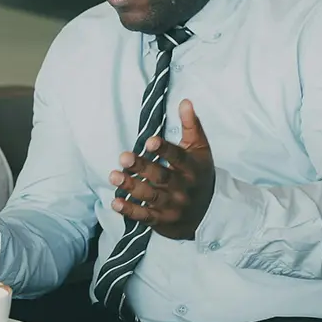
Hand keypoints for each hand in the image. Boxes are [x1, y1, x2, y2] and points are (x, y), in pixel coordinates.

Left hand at [109, 99, 215, 239]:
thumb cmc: (198, 174)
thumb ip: (191, 126)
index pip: (178, 158)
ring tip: (114, 175)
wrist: (207, 214)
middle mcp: (183, 188)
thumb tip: (185, 101)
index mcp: (192, 168)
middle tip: (123, 157)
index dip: (164, 150)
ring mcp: (172, 206)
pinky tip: (115, 202)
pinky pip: (145, 217)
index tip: (149, 142)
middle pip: (162, 177)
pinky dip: (130, 211)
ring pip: (151, 196)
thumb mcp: (200, 150)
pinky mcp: (162, 220)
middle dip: (142, 167)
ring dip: (131, 187)